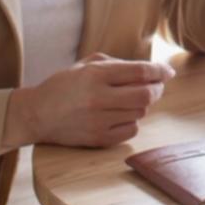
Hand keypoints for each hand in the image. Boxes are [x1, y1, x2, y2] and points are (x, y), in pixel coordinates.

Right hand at [1, 53, 175, 150]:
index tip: (168, 72)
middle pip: (146, 94)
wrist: (36, 114)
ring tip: (130, 100)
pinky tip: (121, 116)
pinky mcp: (98, 139)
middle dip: (157, 89)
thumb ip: (118, 65)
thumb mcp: (86, 65)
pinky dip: (132, 122)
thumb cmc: (64, 86)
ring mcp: (98, 121)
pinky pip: (131, 130)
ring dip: (142, 105)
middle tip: (156, 87)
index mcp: (96, 75)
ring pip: (140, 112)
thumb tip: (151, 69)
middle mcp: (98, 98)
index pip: (140, 71)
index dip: (159, 71)